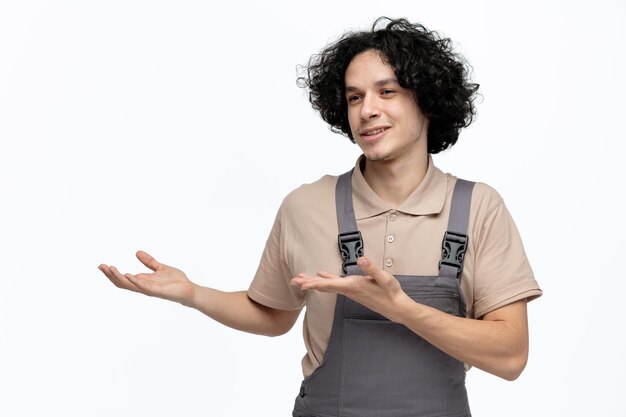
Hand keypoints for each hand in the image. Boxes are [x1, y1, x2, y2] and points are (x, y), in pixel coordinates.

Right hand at [98, 251, 195, 305]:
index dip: (111, 273)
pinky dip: (135, 281)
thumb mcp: (159, 267)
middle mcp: (143, 286)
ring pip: (129, 285)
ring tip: (111, 268)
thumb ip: (148, 261)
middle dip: (111, 275)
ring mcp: (149, 289)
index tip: (101, 265)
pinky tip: (128, 274)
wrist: (188, 289)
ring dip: (119, 277)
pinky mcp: (157, 290)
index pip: (122, 278)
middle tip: (101, 266)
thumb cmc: (175, 281)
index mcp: (142, 280)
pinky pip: (143, 286)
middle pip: (122, 282)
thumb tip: (137, 252)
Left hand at [290, 257, 410, 321]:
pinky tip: (321, 276)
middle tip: (292, 281)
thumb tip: (361, 259)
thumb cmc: (391, 293)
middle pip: (324, 287)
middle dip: (308, 283)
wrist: (396, 307)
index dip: (314, 284)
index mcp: (353, 286)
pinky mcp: (353, 290)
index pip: (330, 285)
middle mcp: (349, 290)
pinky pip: (334, 285)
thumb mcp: (384, 278)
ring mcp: (350, 291)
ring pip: (327, 286)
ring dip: (313, 282)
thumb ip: (372, 268)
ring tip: (300, 279)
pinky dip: (325, 281)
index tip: (301, 284)